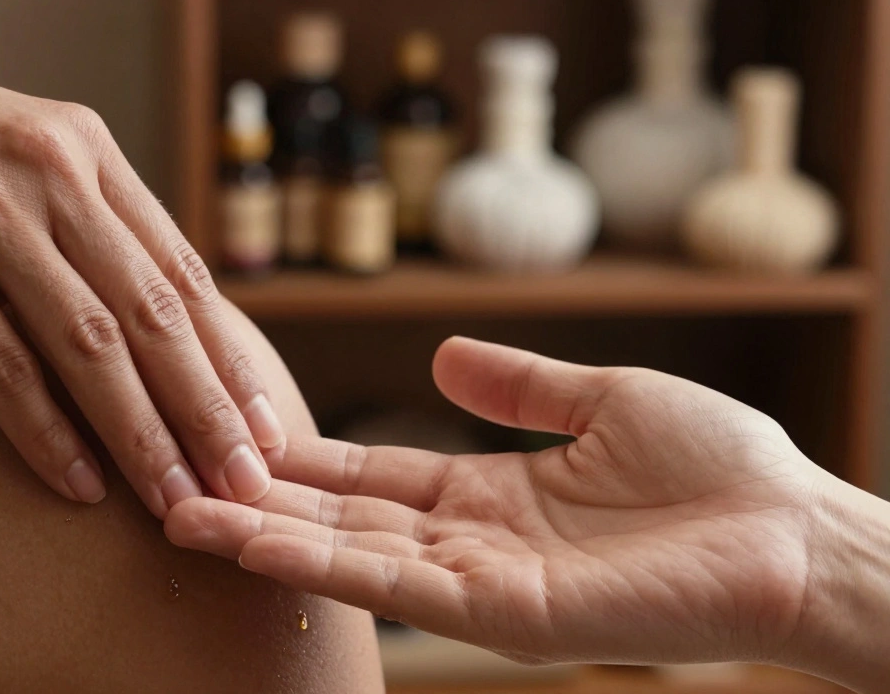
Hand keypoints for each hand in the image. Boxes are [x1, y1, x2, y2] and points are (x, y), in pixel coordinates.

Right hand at [0, 0, 282, 515]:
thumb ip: (80, 213)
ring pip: (89, 346)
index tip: (265, 422)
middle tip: (247, 479)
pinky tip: (76, 483)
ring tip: (180, 499)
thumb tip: (143, 309)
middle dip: (208, 409)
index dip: (228, 356)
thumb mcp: (13, 148)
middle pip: (152, 315)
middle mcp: (51, 177)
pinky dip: (43, 430)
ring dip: (142, 434)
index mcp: (85, 150)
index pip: (181, 271)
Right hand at [166, 337, 823, 665]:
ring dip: (263, 537)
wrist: (795, 531)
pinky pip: (396, 587)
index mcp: (489, 493)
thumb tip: (441, 352)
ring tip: (182, 512)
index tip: (231, 433)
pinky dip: (320, 564)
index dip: (301, 456)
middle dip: (257, 500)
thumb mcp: (601, 402)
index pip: (370, 473)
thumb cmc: (719, 468)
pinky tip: (256, 541)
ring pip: (349, 555)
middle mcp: (470, 543)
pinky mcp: (506, 614)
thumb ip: (518, 385)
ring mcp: (481, 582)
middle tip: (170, 473)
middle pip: (339, 518)